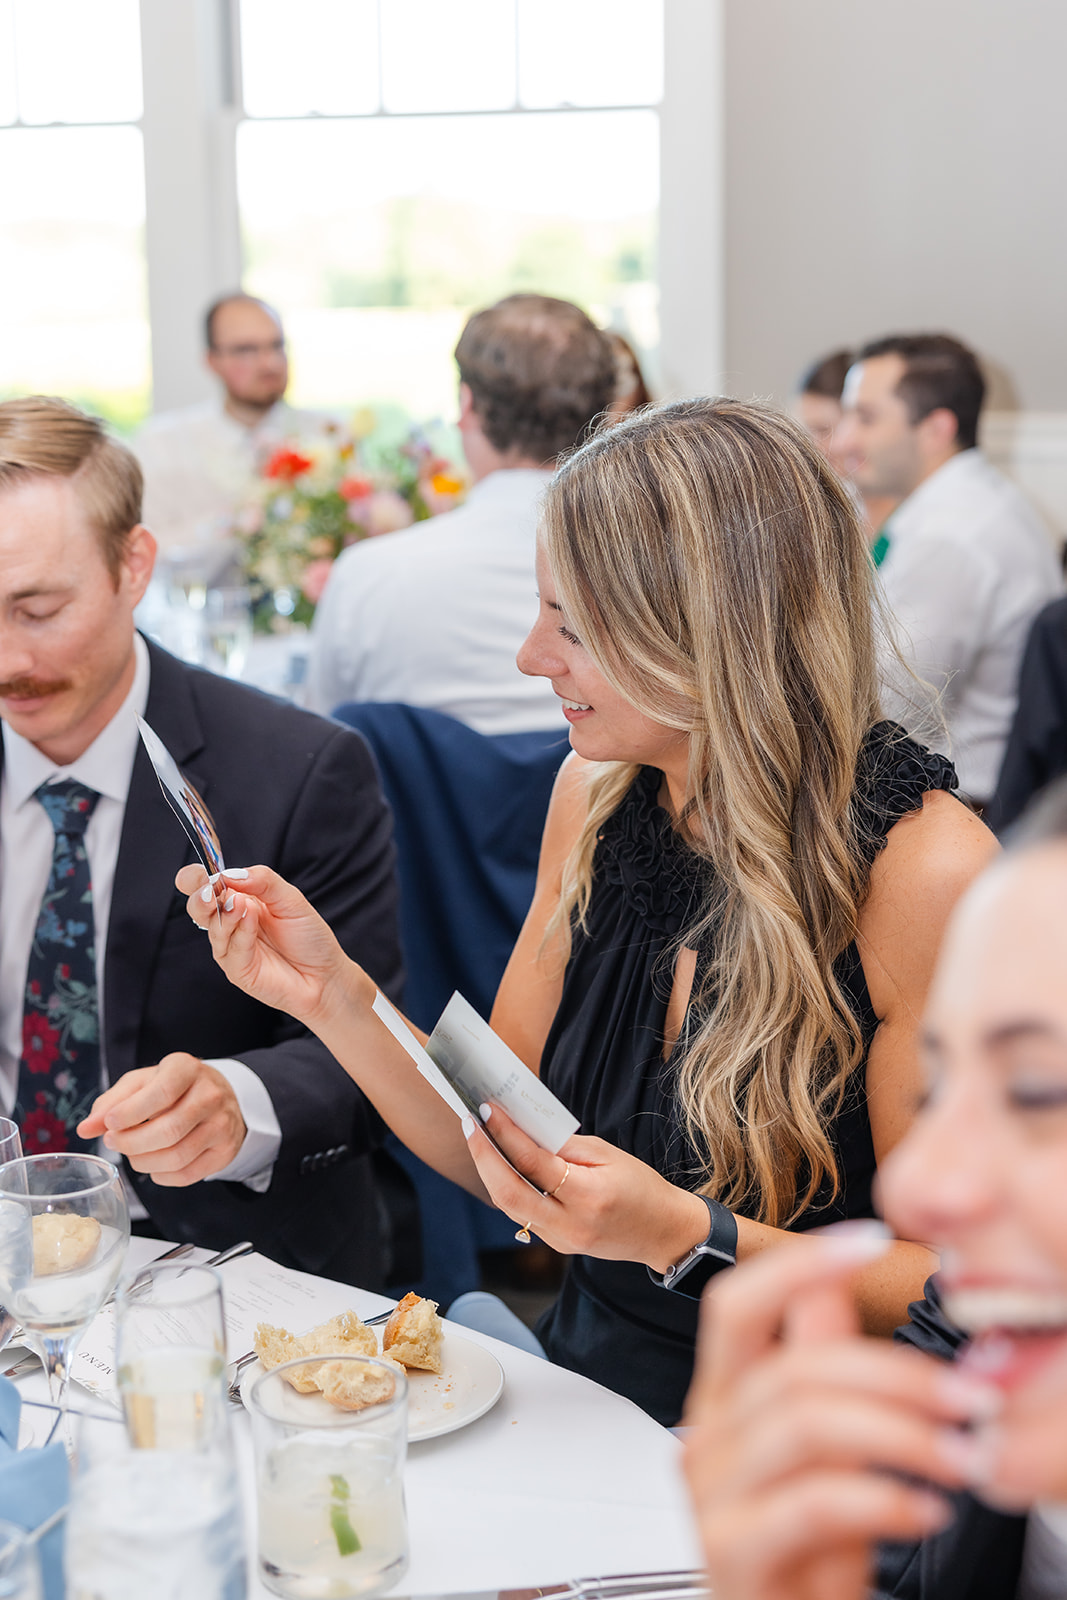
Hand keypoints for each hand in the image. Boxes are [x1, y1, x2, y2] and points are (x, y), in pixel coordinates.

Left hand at [77, 1053, 246, 1184]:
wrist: (219, 1096)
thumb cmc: (173, 1088)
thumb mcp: (141, 1083)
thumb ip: (111, 1103)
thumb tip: (85, 1128)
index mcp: (187, 1069)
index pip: (161, 1093)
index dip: (130, 1113)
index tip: (109, 1124)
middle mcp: (210, 1095)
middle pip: (168, 1130)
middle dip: (131, 1143)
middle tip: (113, 1142)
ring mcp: (222, 1124)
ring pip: (176, 1157)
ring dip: (143, 1162)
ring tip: (132, 1153)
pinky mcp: (224, 1151)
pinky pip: (187, 1175)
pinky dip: (161, 1176)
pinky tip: (154, 1164)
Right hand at [177, 864, 363, 1027]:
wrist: (325, 974)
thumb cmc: (308, 936)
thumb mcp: (290, 899)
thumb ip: (263, 881)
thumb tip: (230, 873)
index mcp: (239, 900)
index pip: (206, 885)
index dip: (195, 878)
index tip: (198, 872)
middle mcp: (230, 923)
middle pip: (199, 907)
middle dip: (199, 896)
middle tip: (209, 888)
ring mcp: (231, 948)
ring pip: (213, 928)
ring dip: (225, 913)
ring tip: (240, 903)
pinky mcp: (237, 970)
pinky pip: (232, 949)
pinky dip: (241, 932)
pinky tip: (251, 919)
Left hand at [462, 1102, 709, 1270]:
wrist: (663, 1232)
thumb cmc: (641, 1186)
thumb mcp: (609, 1154)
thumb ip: (564, 1146)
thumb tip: (524, 1129)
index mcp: (589, 1196)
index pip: (534, 1163)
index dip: (506, 1134)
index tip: (487, 1110)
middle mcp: (570, 1224)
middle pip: (509, 1193)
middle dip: (483, 1157)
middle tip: (469, 1124)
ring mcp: (561, 1240)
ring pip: (510, 1206)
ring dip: (490, 1171)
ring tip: (479, 1138)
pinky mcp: (558, 1245)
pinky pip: (523, 1214)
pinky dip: (508, 1186)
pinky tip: (500, 1164)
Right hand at [681, 1229, 997, 1599]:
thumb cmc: (809, 1555)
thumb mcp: (828, 1453)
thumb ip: (823, 1364)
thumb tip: (834, 1278)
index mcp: (724, 1398)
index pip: (736, 1304)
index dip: (798, 1264)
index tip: (873, 1238)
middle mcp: (707, 1436)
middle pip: (792, 1366)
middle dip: (898, 1373)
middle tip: (973, 1397)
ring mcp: (712, 1497)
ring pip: (806, 1425)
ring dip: (905, 1436)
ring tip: (966, 1458)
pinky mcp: (731, 1553)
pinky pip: (814, 1503)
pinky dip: (883, 1500)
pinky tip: (925, 1511)